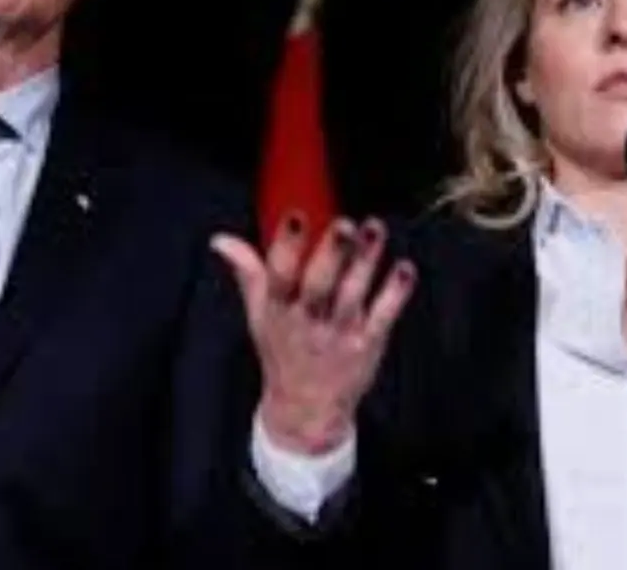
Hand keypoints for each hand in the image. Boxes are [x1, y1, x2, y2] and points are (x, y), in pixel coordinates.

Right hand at [212, 213, 416, 455]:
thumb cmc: (284, 353)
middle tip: (344, 224)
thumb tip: (221, 240)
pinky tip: (405, 268)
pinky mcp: (367, 345)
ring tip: (375, 229)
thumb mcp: (259, 316)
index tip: (296, 216)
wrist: (306, 410)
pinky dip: (395, 293)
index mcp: (278, 311)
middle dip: (331, 254)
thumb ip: (247, 273)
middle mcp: (307, 322)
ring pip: (353, 294)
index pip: (278, 276)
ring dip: (366, 261)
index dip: (286, 246)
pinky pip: (383, 317)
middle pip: (319, 285)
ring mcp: (339, 335)